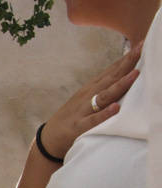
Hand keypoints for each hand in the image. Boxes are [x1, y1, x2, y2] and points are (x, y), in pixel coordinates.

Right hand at [40, 41, 141, 158]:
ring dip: (120, 85)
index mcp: (91, 88)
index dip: (128, 57)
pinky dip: (104, 114)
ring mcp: (83, 110)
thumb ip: (105, 86)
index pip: (112, 70)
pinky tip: (115, 108)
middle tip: (143, 48)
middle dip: (128, 63)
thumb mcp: (86, 98)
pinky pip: (93, 120)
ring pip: (104, 96)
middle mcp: (88, 96)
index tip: (143, 43)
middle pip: (111, 77)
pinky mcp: (79, 127)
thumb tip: (125, 72)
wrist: (49, 138)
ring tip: (135, 74)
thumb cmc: (72, 117)